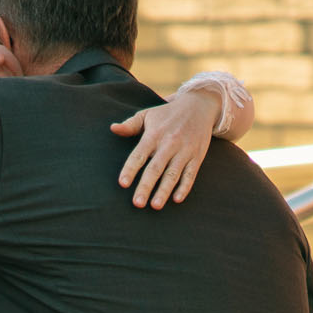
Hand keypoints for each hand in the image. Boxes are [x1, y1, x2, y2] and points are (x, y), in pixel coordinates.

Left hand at [109, 88, 218, 207]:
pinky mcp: (197, 157)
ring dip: (164, 190)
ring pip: (173, 174)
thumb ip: (130, 125)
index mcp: (154, 135)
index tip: (122, 183)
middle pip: (155, 168)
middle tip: (137, 203)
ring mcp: (184, 151)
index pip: (139, 154)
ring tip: (155, 206)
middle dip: (146, 186)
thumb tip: (113, 128)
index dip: (130, 169)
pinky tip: (176, 199)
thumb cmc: (167, 114)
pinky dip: (184, 187)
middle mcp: (169, 144)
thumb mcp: (148, 115)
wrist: (199, 107)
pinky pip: (190, 174)